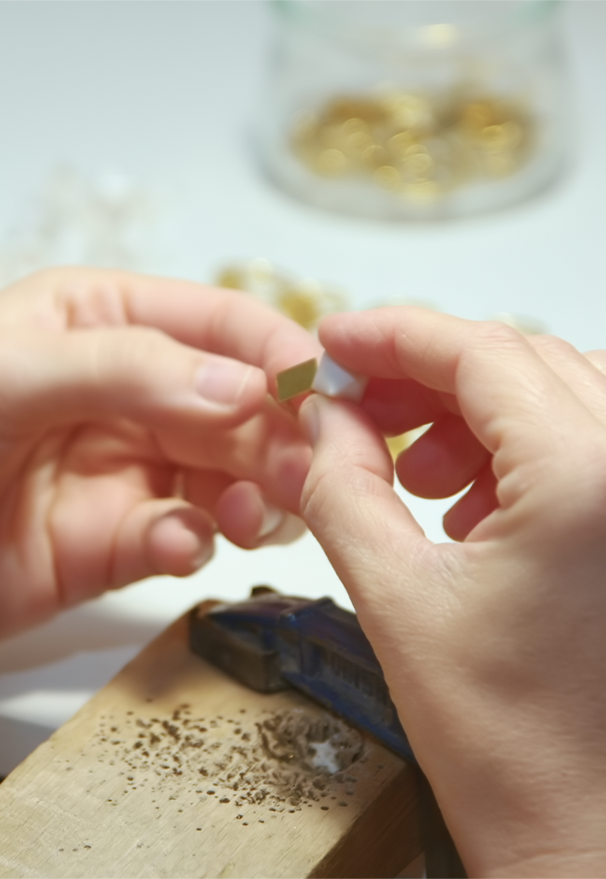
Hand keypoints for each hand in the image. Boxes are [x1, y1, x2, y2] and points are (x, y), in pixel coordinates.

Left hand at [0, 268, 318, 636]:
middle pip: (244, 407)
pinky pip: (187, 539)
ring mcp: (134, 468)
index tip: (321, 394)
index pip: (222, 323)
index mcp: (111, 325)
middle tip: (306, 475)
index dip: (278, 354)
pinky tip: (171, 547)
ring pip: (234, 476)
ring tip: (245, 517)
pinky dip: (193, 544)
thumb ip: (130, 369)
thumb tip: (244, 386)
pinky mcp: (124, 539)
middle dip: (280, 439)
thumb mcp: (11, 374)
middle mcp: (135, 393)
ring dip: (254, 497)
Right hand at [300, 308, 605, 876]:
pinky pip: (579, 442)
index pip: (483, 353)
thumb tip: (327, 416)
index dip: (396, 335)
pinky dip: (513, 451)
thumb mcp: (394, 599)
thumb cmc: (512, 746)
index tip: (340, 341)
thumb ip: (341, 486)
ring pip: (552, 395)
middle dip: (427, 376)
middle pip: (520, 364)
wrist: (582, 830)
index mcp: (588, 482)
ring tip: (416, 473)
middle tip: (359, 406)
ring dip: (471, 415)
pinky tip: (468, 506)